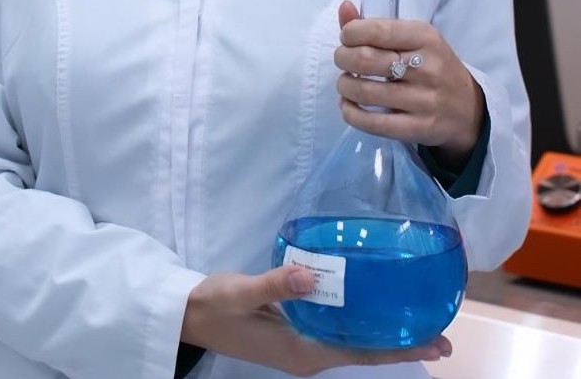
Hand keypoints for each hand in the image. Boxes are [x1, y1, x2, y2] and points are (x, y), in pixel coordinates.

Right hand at [181, 264, 451, 374]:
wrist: (188, 314)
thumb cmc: (214, 305)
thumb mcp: (241, 292)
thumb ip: (276, 283)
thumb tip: (314, 276)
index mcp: (301, 350)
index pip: (360, 354)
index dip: (398, 350)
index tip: (436, 345)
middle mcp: (308, 352)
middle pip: (363, 350)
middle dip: (401, 343)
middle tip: (441, 332)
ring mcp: (302, 342)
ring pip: (352, 340)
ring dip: (383, 333)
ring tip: (415, 317)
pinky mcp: (295, 329)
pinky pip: (337, 328)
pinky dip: (360, 319)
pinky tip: (371, 303)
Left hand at [335, 1, 484, 166]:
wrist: (468, 108)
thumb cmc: (433, 66)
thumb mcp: (414, 39)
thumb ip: (376, 25)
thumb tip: (344, 7)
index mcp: (425, 37)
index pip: (376, 30)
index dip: (349, 33)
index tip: (347, 38)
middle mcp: (427, 67)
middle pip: (364, 59)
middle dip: (342, 58)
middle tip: (343, 60)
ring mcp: (424, 100)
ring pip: (365, 92)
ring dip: (344, 86)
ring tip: (345, 83)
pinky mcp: (419, 128)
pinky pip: (373, 124)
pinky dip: (351, 114)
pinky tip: (348, 106)